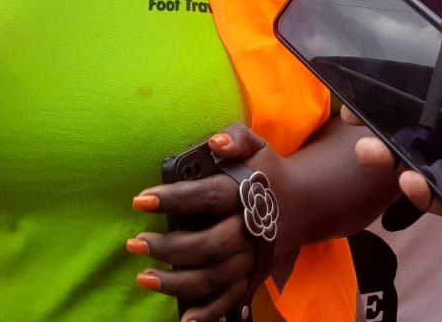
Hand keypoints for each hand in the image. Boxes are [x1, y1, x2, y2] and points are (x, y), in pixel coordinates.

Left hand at [129, 125, 281, 321]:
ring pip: (216, 277)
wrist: (306, 203)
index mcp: (246, 194)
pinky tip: (184, 318)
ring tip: (144, 278)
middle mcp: (251, 230)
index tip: (140, 200)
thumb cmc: (268, 172)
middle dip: (169, 247)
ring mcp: (254, 258)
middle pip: (209, 245)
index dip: (173, 199)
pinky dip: (209, 313)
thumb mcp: (256, 145)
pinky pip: (231, 299)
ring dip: (178, 282)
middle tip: (135, 243)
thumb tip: (215, 142)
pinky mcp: (255, 276)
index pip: (206, 197)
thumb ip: (235, 137)